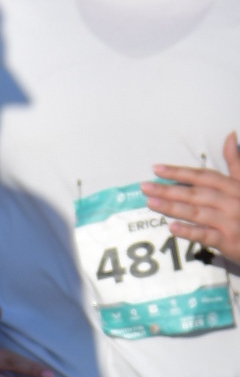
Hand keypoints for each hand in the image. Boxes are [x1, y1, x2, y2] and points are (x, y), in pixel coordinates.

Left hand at [147, 132, 239, 269]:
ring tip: (151, 203)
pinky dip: (190, 231)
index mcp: (233, 186)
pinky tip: (172, 228)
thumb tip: (230, 136)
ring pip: (197, 212)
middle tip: (145, 187)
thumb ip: (236, 162)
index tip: (156, 168)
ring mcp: (229, 221)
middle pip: (195, 193)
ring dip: (173, 207)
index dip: (179, 172)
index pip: (202, 176)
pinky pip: (206, 235)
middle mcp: (230, 201)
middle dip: (169, 189)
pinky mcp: (228, 241)